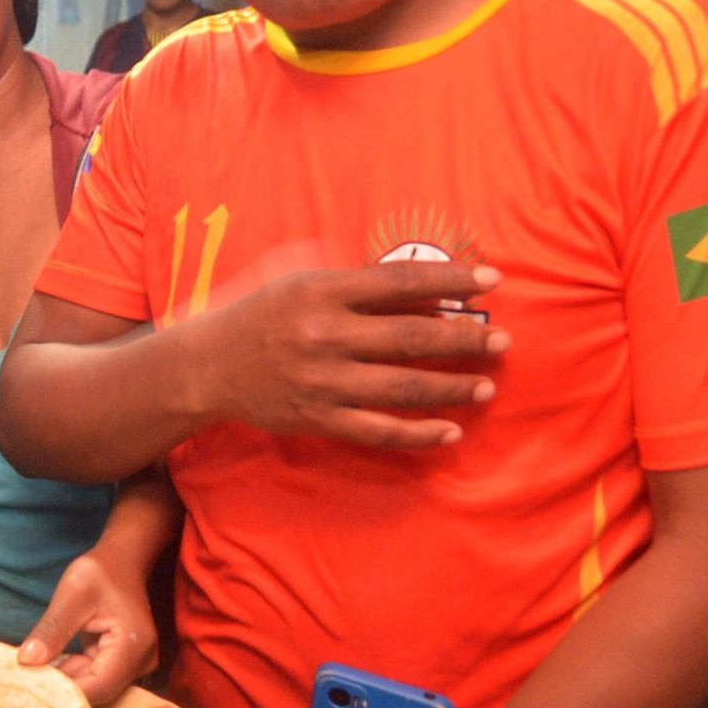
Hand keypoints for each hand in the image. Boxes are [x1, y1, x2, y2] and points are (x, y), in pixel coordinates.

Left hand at [18, 550, 158, 706]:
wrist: (122, 563)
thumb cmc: (100, 572)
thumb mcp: (72, 595)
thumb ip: (52, 629)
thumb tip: (26, 661)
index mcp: (132, 646)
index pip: (98, 687)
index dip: (64, 694)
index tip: (30, 692)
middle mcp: (141, 662)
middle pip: (98, 692)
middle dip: (63, 691)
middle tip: (26, 685)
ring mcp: (135, 665)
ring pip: (96, 688)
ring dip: (66, 683)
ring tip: (34, 674)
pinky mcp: (124, 664)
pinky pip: (96, 679)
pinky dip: (73, 674)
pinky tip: (51, 666)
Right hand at [177, 262, 507, 448]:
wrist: (206, 365)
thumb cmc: (259, 313)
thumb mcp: (295, 274)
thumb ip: (351, 272)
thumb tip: (417, 284)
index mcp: (322, 291)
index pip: (402, 282)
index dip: (452, 281)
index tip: (492, 281)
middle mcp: (325, 335)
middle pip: (412, 337)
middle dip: (465, 339)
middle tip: (502, 340)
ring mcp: (323, 382)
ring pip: (402, 388)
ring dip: (451, 387)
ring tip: (487, 384)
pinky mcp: (318, 419)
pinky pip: (378, 431)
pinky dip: (418, 434)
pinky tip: (450, 431)